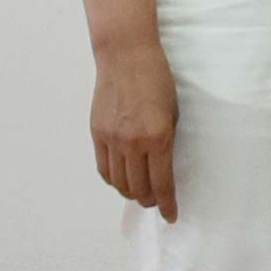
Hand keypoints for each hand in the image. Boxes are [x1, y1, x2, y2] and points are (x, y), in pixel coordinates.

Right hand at [91, 37, 180, 219]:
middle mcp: (133, 142)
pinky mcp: (97, 133)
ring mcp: (112, 139)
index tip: (171, 215)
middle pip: (139, 188)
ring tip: (139, 191)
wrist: (126, 55)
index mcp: (158, 137)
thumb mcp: (173, 112)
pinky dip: (113, 180)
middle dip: (150, 201)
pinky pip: (104, 169)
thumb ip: (166, 142)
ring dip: (131, 192)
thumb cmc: (157, 79)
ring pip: (119, 182)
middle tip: (157, 201)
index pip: (161, 184)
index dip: (167, 205)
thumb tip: (163, 168)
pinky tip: (121, 179)